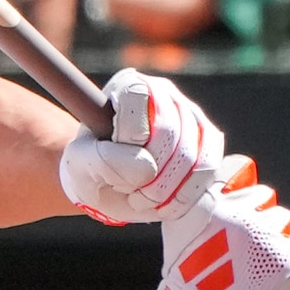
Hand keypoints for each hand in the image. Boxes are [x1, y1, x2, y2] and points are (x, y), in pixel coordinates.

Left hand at [59, 68, 223, 224]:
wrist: (108, 187)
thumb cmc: (89, 169)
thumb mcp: (80, 164)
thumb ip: (106, 160)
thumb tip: (148, 167)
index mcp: (128, 86)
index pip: (138, 97)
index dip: (129, 136)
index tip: (110, 161)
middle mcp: (164, 93)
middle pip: (170, 133)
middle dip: (146, 174)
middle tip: (126, 190)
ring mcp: (191, 115)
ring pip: (193, 155)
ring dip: (164, 189)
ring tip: (140, 198)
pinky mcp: (208, 141)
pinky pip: (208, 169)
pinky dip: (184, 195)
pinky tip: (162, 203)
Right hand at [136, 155, 289, 289]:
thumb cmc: (188, 279)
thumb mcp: (179, 232)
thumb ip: (202, 205)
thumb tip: (229, 186)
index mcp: (207, 203)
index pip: (237, 168)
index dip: (240, 183)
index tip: (237, 199)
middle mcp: (238, 213)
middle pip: (262, 196)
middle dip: (256, 216)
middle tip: (242, 244)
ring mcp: (266, 235)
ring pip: (283, 219)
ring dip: (275, 236)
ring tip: (257, 262)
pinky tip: (277, 269)